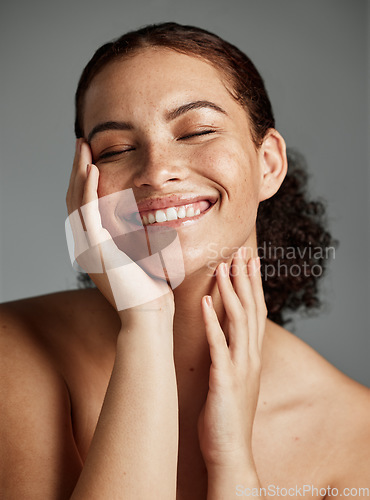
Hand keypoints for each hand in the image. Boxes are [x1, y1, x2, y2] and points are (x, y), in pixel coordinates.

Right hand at [66, 139, 175, 324]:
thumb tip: (151, 218)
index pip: (84, 206)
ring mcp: (88, 246)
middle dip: (78, 169)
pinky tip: (92, 169)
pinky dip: (88, 189)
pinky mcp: (96, 248)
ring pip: (77, 200)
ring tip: (83, 147)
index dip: (84, 180)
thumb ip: (138, 236)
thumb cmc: (151, 289)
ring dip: (79, 171)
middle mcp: (86, 244)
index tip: (91, 158)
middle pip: (75, 198)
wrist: (148, 313)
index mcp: (94, 246)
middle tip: (82, 144)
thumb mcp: (141, 257)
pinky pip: (88, 212)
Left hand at [197, 247, 266, 468]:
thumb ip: (230, 354)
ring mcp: (240, 366)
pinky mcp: (225, 378)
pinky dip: (213, 320)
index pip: (257, 312)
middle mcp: (251, 356)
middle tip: (242, 252)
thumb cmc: (226, 414)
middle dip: (247, 279)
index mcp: (252, 355)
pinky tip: (205, 302)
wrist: (230, 450)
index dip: (254, 285)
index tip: (250, 261)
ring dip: (231, 291)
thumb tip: (221, 335)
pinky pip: (219, 343)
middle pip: (252, 309)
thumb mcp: (231, 377)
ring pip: (239, 320)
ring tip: (222, 267)